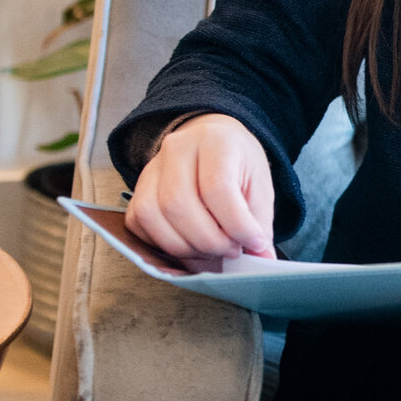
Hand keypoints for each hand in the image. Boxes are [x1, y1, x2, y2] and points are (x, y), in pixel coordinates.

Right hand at [125, 114, 275, 266]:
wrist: (213, 145)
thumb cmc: (237, 167)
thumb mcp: (259, 187)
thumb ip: (259, 223)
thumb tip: (262, 259)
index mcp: (215, 141)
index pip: (216, 188)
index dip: (236, 225)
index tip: (253, 242)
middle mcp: (177, 149)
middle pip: (179, 204)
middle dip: (209, 241)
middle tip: (231, 250)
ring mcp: (152, 168)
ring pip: (153, 215)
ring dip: (185, 246)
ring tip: (211, 249)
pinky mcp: (138, 188)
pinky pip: (138, 222)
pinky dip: (162, 243)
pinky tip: (188, 243)